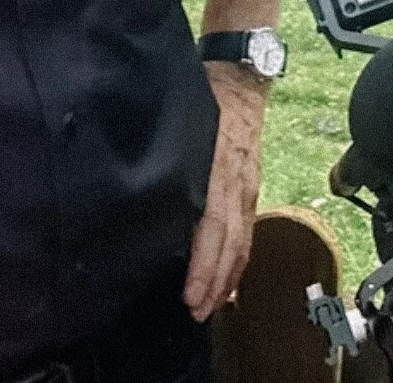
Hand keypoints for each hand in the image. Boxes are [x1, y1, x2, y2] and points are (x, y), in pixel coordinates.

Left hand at [182, 61, 269, 320]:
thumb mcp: (183, 125)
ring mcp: (248, 186)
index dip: (203, 264)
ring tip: (213, 306)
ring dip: (229, 277)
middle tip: (198, 313)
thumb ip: (168, 160)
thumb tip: (140, 196)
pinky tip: (231, 280)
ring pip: (242, 240)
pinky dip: (240, 259)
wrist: (241, 79)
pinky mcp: (252, 187)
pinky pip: (247, 230)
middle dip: (216, 281)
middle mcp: (237, 184)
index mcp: (218, 169)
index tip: (190, 295)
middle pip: (230, 242)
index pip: (213, 226)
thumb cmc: (204, 98)